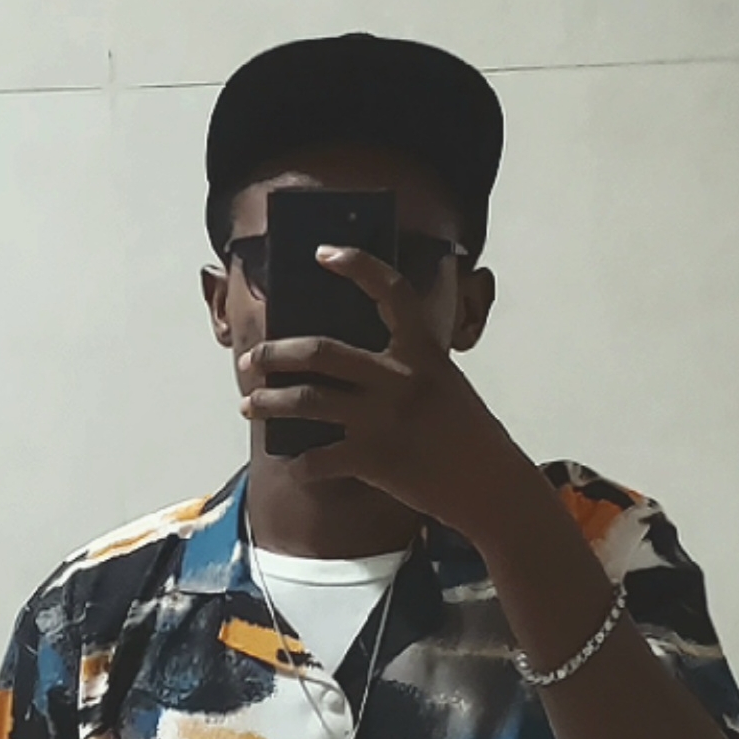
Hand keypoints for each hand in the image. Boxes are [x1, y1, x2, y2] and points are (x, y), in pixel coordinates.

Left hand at [238, 244, 532, 536]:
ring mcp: (384, 419)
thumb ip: (404, 367)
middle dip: (276, 353)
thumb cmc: (466, 434)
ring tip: (248, 404)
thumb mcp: (444, 384)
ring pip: (306, 401)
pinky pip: (318, 458)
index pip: (391, 291)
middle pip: (320, 351)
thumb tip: (339, 365)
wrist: (491, 486)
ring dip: (268, 402)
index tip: (323, 253)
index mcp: (423, 352)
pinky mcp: (374, 459)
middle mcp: (401, 379)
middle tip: (253, 359)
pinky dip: (300, 463)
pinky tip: (293, 463)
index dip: (357, 266)